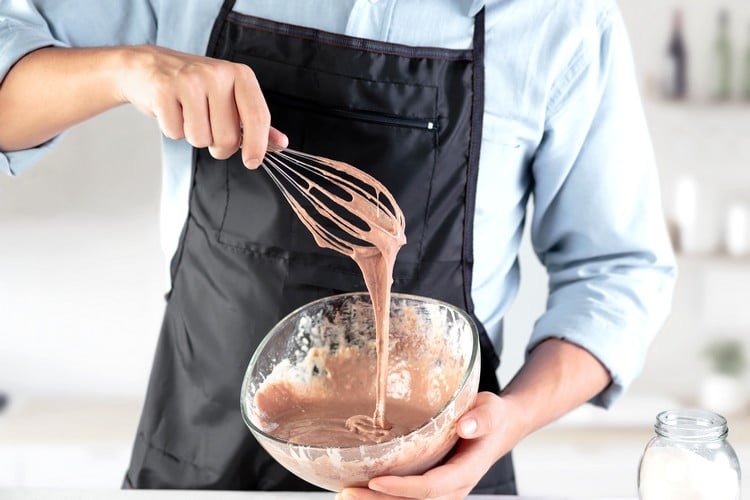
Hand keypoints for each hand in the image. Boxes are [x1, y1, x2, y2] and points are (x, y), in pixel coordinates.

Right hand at [115, 45, 286, 167]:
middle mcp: (217, 74)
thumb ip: (255, 122)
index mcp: (240, 75)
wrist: (146, 66)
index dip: (258, 145)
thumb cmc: (195, 87)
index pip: (258, 116)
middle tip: (208, 128)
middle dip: (218, 145)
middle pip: (228, 137)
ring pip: (201, 139)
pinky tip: (170, 110)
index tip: (253, 162)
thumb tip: (281, 143)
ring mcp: (189, 80)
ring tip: (187, 115)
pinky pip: (175, 133)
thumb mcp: (230, 98)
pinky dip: (172, 130)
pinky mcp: (163, 90)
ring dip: (193, 137)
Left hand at [338, 392, 527, 499]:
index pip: (431, 487)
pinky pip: (407, 497)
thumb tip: (465, 426)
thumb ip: (481, 418)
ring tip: (345, 494)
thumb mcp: (490, 410)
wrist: (498, 428)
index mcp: (465, 472)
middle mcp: (453, 488)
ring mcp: (442, 490)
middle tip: (346, 491)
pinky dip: (383, 497)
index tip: (375, 480)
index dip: (403, 488)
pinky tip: (359, 488)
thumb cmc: (491, 417)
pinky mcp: (432, 485)